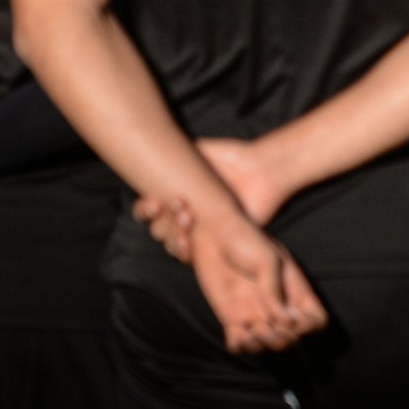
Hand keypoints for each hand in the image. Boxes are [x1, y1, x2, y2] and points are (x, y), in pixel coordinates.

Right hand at [133, 137, 289, 262]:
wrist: (261, 171)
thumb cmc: (232, 160)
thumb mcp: (199, 151)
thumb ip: (173, 154)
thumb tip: (151, 156)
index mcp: (175, 195)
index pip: (149, 209)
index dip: (146, 209)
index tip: (155, 203)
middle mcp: (184, 215)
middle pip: (158, 229)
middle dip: (163, 223)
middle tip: (180, 208)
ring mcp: (199, 231)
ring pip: (172, 244)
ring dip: (174, 237)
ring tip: (189, 221)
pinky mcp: (216, 244)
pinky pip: (193, 257)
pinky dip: (186, 252)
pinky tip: (189, 243)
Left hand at [187, 205, 327, 354]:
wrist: (215, 234)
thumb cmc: (246, 240)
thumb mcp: (267, 261)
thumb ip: (274, 292)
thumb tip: (284, 321)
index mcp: (293, 291)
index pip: (316, 320)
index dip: (308, 326)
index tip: (292, 318)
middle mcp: (277, 306)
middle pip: (290, 339)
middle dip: (282, 340)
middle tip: (266, 326)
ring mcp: (254, 313)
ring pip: (265, 346)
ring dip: (261, 346)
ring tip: (252, 331)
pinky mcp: (231, 317)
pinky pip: (239, 344)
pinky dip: (240, 346)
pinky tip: (237, 333)